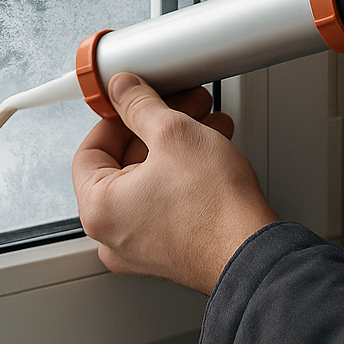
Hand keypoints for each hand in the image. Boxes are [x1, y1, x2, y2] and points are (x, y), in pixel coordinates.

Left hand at [72, 73, 276, 294]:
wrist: (254, 252)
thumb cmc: (215, 209)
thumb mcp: (174, 134)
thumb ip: (140, 105)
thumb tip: (124, 92)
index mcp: (99, 209)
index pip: (89, 150)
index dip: (116, 117)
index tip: (134, 104)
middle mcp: (113, 235)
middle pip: (123, 164)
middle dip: (157, 127)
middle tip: (181, 106)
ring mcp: (140, 248)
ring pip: (149, 182)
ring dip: (176, 147)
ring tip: (206, 125)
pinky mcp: (169, 252)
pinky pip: (164, 204)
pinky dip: (183, 176)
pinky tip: (210, 153)